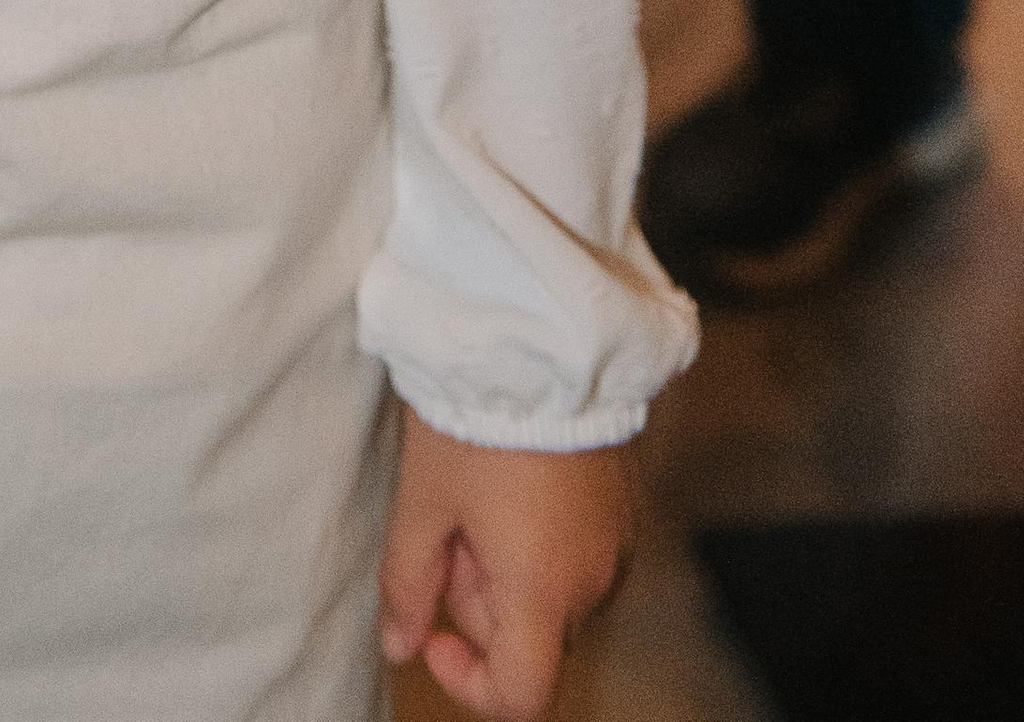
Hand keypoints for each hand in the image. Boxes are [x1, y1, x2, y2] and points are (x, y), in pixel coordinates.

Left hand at [379, 424, 634, 718]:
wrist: (541, 337)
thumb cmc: (476, 416)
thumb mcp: (424, 500)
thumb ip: (407, 585)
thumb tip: (399, 646)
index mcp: (544, 591)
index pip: (522, 696)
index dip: (469, 683)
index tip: (435, 632)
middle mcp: (594, 581)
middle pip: (534, 639)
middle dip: (479, 602)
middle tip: (447, 527)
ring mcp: (617, 544)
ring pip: (555, 596)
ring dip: (511, 572)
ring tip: (480, 496)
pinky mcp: (624, 509)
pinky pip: (581, 557)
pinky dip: (543, 544)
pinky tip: (514, 484)